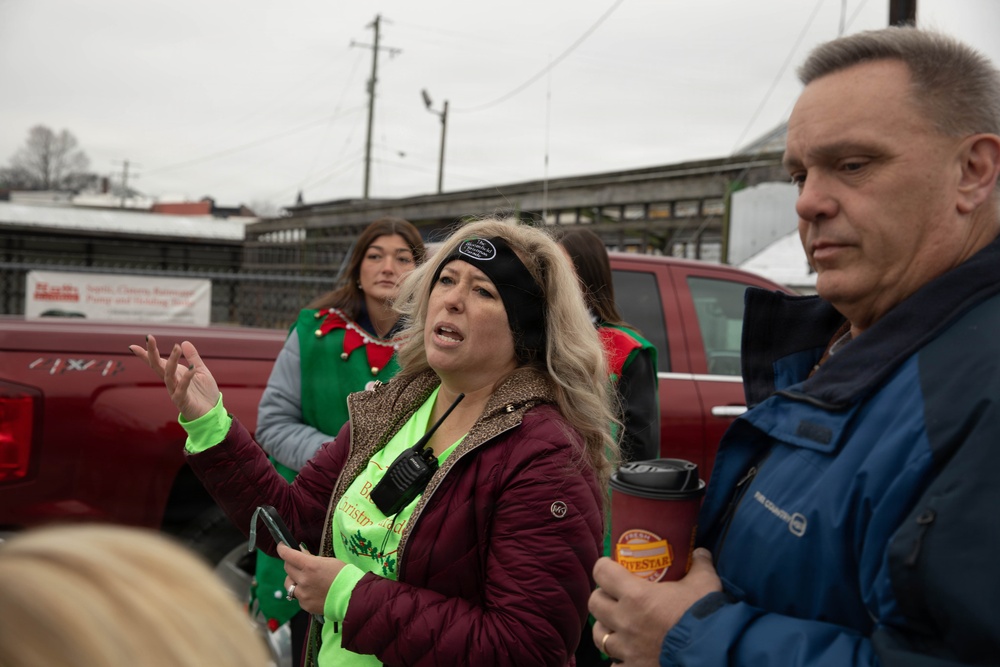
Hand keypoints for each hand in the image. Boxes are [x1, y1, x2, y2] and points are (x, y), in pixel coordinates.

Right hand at [128, 335, 219, 420]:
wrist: (212, 413)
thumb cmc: (205, 393)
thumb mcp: (200, 371)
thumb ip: (193, 358)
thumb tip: (184, 342)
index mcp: (174, 374)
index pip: (157, 362)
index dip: (146, 354)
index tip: (132, 345)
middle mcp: (172, 382)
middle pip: (157, 366)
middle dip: (152, 352)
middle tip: (149, 338)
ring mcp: (175, 391)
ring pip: (168, 375)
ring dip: (172, 361)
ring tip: (176, 348)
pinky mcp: (183, 400)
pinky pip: (182, 388)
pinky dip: (186, 378)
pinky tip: (191, 368)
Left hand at [278, 542, 345, 614]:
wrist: (352, 596)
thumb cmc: (344, 575)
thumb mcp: (329, 561)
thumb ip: (312, 558)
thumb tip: (301, 553)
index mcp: (310, 566)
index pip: (288, 555)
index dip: (282, 549)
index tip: (281, 546)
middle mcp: (303, 580)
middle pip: (287, 568)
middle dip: (290, 563)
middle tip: (298, 563)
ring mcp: (303, 594)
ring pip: (288, 583)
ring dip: (293, 579)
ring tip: (303, 579)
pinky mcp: (305, 605)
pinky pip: (297, 596)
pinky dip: (301, 592)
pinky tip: (312, 591)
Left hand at [589, 548, 721, 665]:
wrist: (713, 652)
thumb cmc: (705, 615)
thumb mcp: (705, 583)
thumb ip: (700, 565)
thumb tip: (700, 553)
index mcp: (636, 595)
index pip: (602, 572)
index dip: (603, 567)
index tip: (608, 566)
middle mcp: (625, 620)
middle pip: (595, 603)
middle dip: (601, 597)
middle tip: (613, 596)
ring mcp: (627, 648)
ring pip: (599, 636)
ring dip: (605, 628)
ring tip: (615, 625)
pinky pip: (614, 665)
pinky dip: (618, 659)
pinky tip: (627, 653)